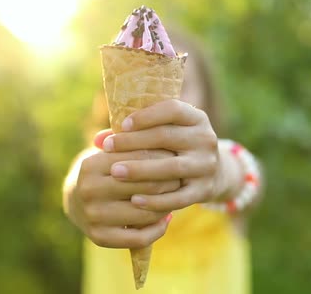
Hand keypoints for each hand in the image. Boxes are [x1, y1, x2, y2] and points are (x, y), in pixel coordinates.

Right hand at [67, 134, 178, 248]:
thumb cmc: (103, 170)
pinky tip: (166, 218)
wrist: (74, 200)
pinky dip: (158, 228)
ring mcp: (93, 216)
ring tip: (176, 196)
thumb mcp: (109, 152)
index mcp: (91, 165)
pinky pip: (139, 238)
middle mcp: (89, 191)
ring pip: (145, 213)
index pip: (139, 159)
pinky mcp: (99, 237)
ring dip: (167, 205)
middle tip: (182, 176)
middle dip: (169, 181)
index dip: (163, 157)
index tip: (178, 156)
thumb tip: (164, 131)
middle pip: (146, 186)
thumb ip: (131, 141)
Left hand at [102, 99, 220, 211]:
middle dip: (134, 142)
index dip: (146, 116)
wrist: (212, 174)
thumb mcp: (162, 133)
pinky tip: (134, 200)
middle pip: (166, 137)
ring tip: (115, 172)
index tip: (121, 124)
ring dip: (141, 170)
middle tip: (107, 147)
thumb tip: (98, 140)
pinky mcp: (204, 190)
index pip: (172, 109)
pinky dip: (156, 200)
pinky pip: (178, 197)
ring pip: (171, 167)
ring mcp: (207, 165)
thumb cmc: (175, 148)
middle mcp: (206, 139)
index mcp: (196, 118)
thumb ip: (133, 133)